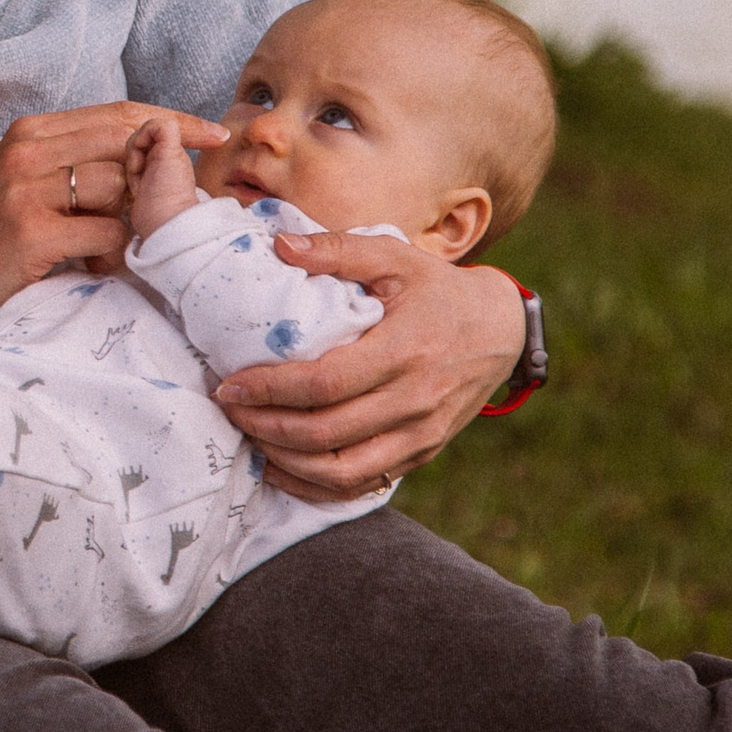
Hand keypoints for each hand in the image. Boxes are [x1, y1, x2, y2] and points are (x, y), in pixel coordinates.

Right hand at [0, 101, 228, 355]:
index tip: (212, 133)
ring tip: (123, 248)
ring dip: (136, 222)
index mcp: (29, 132)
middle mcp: (27, 151)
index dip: (171, 120)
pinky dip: (113, 257)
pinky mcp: (30, 233)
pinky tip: (97, 270)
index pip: (118, 113)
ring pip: (122, 189)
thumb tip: (148, 160)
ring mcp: (26, 190)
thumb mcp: (22, 185)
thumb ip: (73, 164)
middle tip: (197, 194)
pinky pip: (105, 236)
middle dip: (172, 164)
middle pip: (127, 141)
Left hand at [213, 233, 522, 501]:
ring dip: (285, 461)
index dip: (271, 389)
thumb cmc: (438, 290)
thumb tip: (279, 246)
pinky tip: (281, 468)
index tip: (230, 385)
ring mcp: (420, 434)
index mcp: (405, 350)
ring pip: (342, 470)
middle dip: (266, 427)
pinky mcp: (420, 454)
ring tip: (250, 436)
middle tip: (229, 410)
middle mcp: (415, 400)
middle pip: (326, 433)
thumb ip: (337, 250)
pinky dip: (315, 486)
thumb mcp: (395, 258)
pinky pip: (362, 485)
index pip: (326, 384)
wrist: (501, 331)